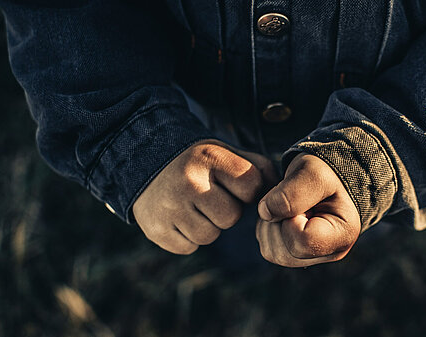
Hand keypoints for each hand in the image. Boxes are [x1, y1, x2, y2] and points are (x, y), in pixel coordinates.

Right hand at [133, 139, 277, 254]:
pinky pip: (189, 247)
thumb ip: (258, 167)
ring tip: (194, 207)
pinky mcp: (156, 229)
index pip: (251, 188)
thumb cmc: (199, 162)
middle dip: (226, 210)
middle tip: (210, 197)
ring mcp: (169, 207)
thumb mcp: (226, 153)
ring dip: (207, 225)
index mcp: (209, 158)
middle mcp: (187, 182)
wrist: (146, 161)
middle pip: (230, 217)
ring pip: (209, 235)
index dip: (247, 191)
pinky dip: (188, 237)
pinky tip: (180, 218)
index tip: (233, 185)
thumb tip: (279, 192)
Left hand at [256, 153, 360, 266]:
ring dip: (271, 224)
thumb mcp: (314, 173)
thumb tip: (265, 214)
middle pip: (284, 253)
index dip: (291, 216)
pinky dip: (269, 228)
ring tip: (290, 206)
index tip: (302, 198)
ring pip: (273, 253)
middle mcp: (330, 253)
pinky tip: (284, 214)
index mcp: (342, 235)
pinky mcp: (296, 254)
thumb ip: (291, 194)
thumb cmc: (326, 173)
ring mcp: (312, 257)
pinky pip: (269, 249)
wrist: (329, 175)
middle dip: (279, 221)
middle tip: (295, 200)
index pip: (302, 240)